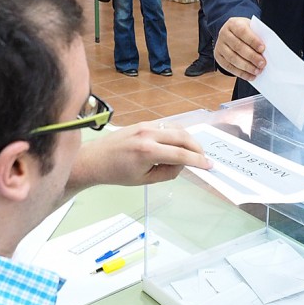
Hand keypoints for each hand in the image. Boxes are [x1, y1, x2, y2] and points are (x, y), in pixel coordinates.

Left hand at [67, 122, 210, 192]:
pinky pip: (166, 126)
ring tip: (192, 152)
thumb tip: (183, 165)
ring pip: (176, 128)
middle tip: (203, 158)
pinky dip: (176, 134)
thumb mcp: (144, 180)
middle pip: (183, 137)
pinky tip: (178, 144)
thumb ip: (167, 173)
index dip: (197, 161)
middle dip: (197, 148)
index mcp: (148, 152)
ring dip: (188, 139)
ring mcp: (145, 126)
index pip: (181, 155)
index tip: (208, 165)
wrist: (95, 159)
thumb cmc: (117, 173)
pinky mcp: (143, 123)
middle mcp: (148, 135)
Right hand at [214, 17, 265, 80]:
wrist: (232, 33)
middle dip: (251, 57)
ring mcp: (219, 46)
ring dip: (246, 67)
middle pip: (237, 47)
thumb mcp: (251, 28)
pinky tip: (250, 76)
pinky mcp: (218, 57)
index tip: (263, 49)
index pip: (243, 32)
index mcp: (233, 24)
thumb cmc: (245, 31)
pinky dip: (241, 73)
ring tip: (257, 71)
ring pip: (232, 58)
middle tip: (262, 63)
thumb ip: (258, 37)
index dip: (253, 41)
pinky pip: (229, 67)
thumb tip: (266, 52)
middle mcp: (224, 34)